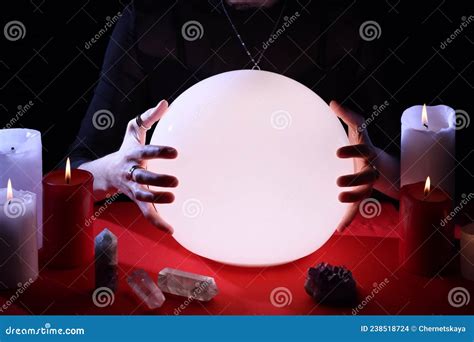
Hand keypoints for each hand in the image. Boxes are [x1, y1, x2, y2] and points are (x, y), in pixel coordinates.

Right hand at [80, 100, 177, 232]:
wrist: (105, 172)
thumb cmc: (125, 150)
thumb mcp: (133, 131)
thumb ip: (149, 117)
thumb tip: (166, 102)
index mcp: (132, 155)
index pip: (145, 152)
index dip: (159, 152)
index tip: (175, 152)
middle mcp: (131, 173)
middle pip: (143, 177)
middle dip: (157, 179)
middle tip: (175, 181)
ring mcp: (133, 189)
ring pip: (142, 196)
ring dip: (156, 199)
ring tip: (172, 198)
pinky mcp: (136, 201)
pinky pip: (146, 213)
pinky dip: (156, 222)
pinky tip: (171, 230)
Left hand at [330, 100, 378, 231]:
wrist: (384, 166)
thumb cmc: (365, 146)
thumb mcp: (359, 131)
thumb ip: (348, 116)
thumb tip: (332, 102)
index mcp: (368, 154)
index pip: (362, 152)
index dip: (351, 151)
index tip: (337, 153)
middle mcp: (370, 171)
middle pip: (366, 177)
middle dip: (354, 180)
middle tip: (338, 182)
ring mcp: (366, 185)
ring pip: (363, 194)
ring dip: (352, 199)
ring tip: (339, 201)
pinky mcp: (360, 195)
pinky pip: (356, 208)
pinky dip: (348, 218)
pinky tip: (339, 228)